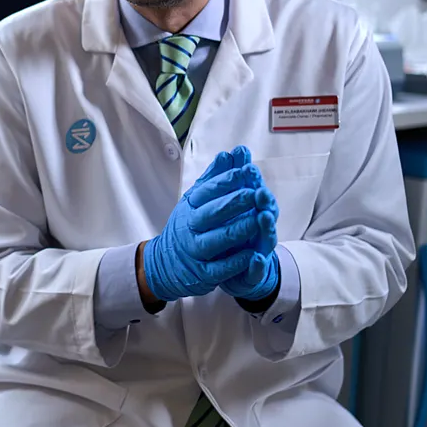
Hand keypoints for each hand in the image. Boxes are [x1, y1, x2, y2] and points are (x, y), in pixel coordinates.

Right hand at [140, 147, 273, 302]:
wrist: (167, 263)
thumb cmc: (189, 224)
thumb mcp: (197, 199)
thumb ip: (216, 177)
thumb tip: (230, 153)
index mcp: (190, 206)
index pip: (207, 190)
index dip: (228, 180)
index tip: (248, 170)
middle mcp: (190, 227)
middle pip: (211, 214)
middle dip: (234, 203)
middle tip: (256, 193)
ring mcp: (195, 251)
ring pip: (216, 240)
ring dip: (238, 230)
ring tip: (260, 220)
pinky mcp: (203, 273)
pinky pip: (219, 268)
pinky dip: (236, 262)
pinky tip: (252, 254)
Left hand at [221, 165, 281, 302]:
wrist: (239, 270)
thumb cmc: (236, 229)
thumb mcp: (231, 202)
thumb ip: (234, 178)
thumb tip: (237, 150)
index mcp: (252, 210)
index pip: (255, 193)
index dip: (252, 182)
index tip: (249, 169)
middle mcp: (260, 229)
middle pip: (264, 213)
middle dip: (263, 201)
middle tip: (260, 191)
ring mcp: (259, 250)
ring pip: (265, 238)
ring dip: (265, 227)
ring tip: (263, 216)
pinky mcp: (254, 273)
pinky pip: (256, 269)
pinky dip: (257, 264)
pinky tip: (256, 258)